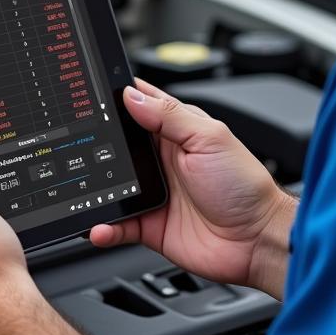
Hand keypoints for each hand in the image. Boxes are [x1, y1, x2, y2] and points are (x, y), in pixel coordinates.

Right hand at [89, 79, 295, 294]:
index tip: (91, 98)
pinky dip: (105, 228)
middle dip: (97, 148)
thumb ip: (169, 117)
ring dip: (97, 190)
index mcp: (177, 134)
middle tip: (79, 148)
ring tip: (84, 190)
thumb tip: (133, 95)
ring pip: (113, 187)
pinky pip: (119, 225)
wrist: (257, 239)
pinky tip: (100, 227)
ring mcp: (155, 194)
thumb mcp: (209, 139)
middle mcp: (162, 162)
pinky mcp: (150, 225)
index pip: (141, 109)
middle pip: (118, 149)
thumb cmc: (244, 186)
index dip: (117, 101)